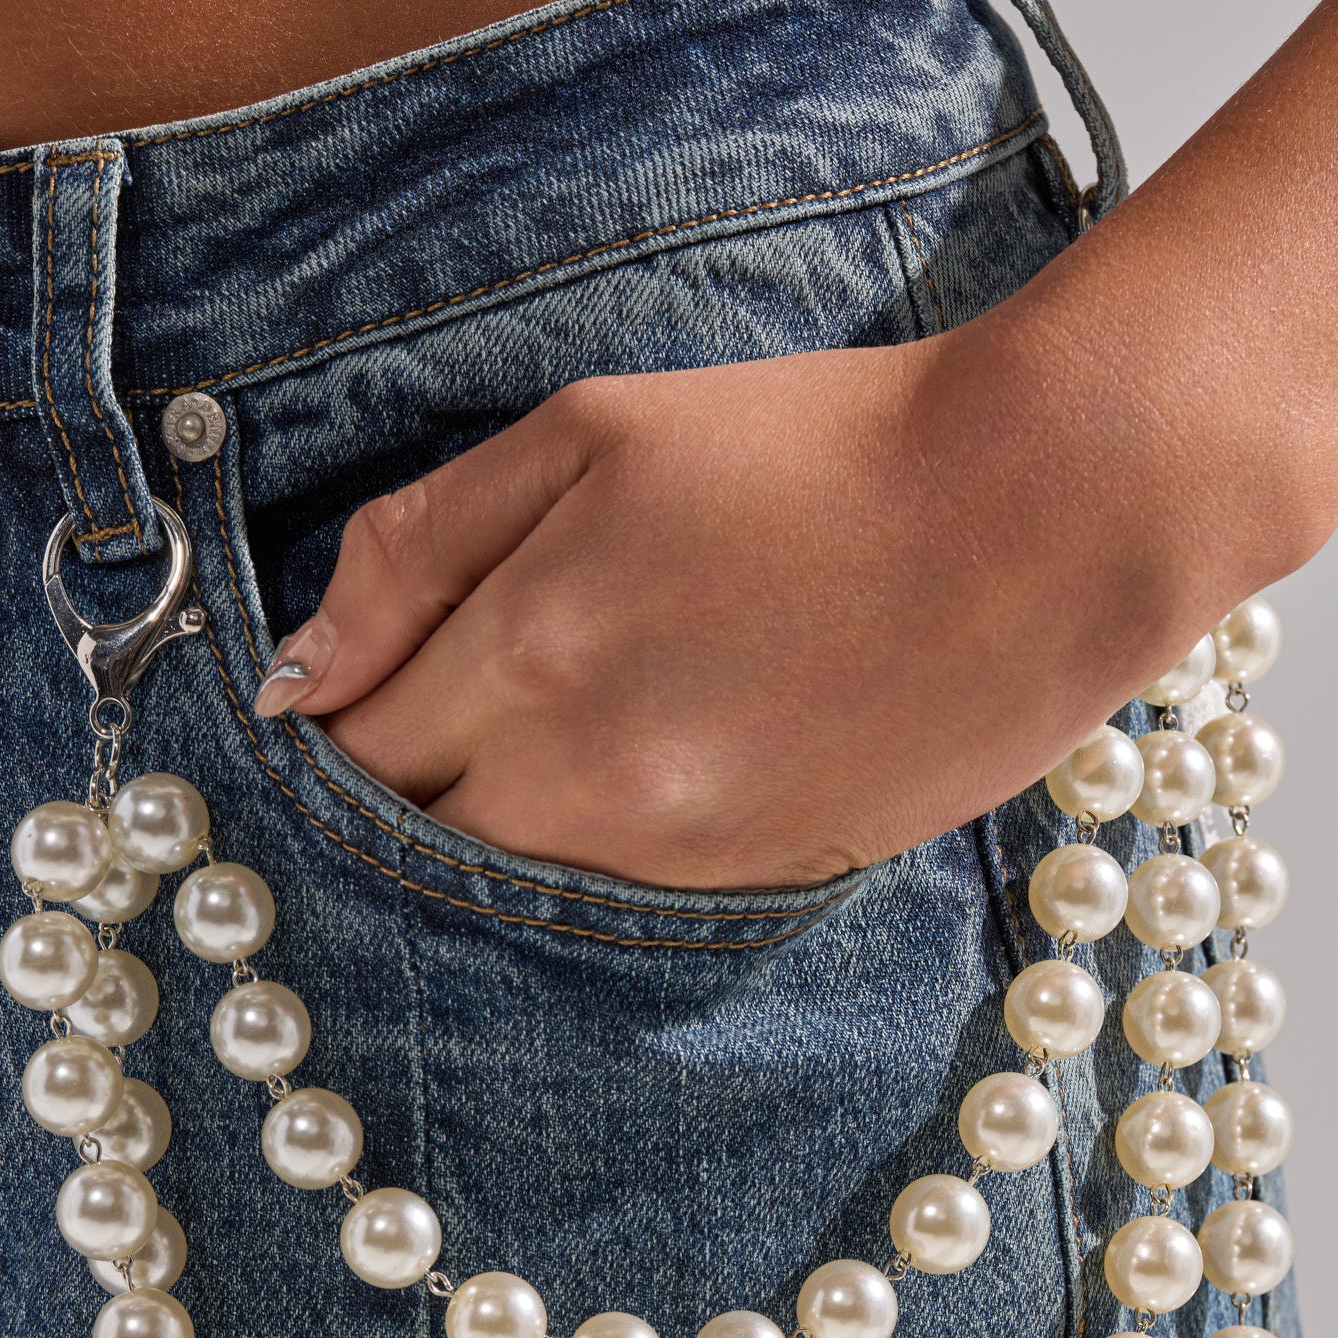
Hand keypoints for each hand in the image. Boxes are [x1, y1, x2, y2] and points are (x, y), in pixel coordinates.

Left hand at [251, 327, 1229, 892]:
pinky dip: (587, 855)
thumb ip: (420, 545)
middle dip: (396, 795)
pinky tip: (639, 773)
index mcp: (526, 654)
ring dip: (490, 835)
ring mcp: (667, 859)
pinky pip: (603, 907)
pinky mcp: (742, 896)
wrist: (1041, 525)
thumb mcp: (594, 430)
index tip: (347, 696)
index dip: (331, 726)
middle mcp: (581, 786)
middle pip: (409, 846)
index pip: (348, 748)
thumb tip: (297, 672)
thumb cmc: (818, 448)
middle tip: (430, 727)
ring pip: (502, 893)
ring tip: (552, 740)